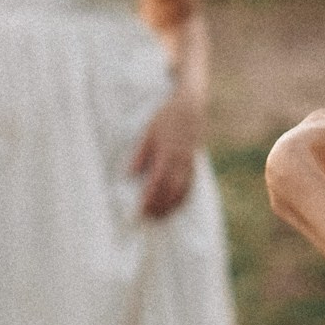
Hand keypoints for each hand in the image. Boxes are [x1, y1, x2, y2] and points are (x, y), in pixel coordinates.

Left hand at [130, 90, 206, 218]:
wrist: (191, 105)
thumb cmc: (166, 117)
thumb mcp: (148, 132)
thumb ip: (140, 154)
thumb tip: (130, 175)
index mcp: (166, 153)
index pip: (157, 183)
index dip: (148, 199)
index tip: (139, 212)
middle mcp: (180, 161)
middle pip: (170, 191)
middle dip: (159, 207)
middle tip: (147, 220)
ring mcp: (190, 162)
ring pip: (181, 190)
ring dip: (171, 206)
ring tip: (160, 218)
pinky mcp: (195, 162)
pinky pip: (190, 184)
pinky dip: (183, 198)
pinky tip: (175, 205)